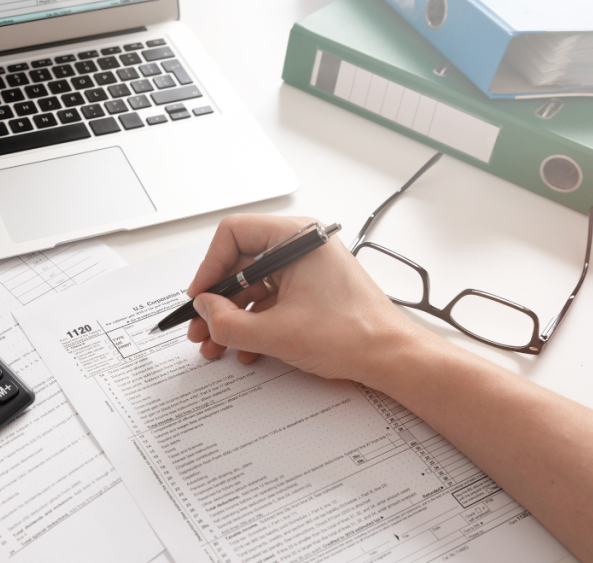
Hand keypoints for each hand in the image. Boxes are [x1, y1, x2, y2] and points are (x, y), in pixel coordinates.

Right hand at [186, 214, 426, 385]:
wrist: (392, 358)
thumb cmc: (354, 334)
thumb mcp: (277, 332)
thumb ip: (229, 323)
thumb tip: (204, 311)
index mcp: (296, 239)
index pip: (233, 234)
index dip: (210, 266)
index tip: (200, 296)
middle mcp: (300, 247)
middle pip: (240, 263)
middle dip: (217, 301)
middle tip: (201, 327)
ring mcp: (306, 268)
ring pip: (253, 286)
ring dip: (232, 317)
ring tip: (216, 345)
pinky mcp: (310, 290)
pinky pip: (270, 300)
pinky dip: (254, 323)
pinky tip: (245, 349)